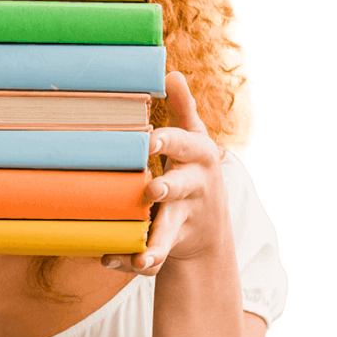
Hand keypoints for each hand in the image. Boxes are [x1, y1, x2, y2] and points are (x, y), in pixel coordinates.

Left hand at [101, 71, 229, 276]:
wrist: (210, 228)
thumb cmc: (194, 172)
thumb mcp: (195, 141)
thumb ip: (184, 111)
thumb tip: (173, 72)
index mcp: (197, 157)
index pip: (184, 144)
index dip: (168, 141)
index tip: (150, 139)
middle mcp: (195, 188)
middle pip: (181, 187)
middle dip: (169, 188)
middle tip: (152, 188)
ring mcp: (186, 218)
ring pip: (171, 229)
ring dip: (158, 240)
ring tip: (143, 255)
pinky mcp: (175, 242)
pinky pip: (158, 253)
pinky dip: (142, 260)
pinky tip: (126, 265)